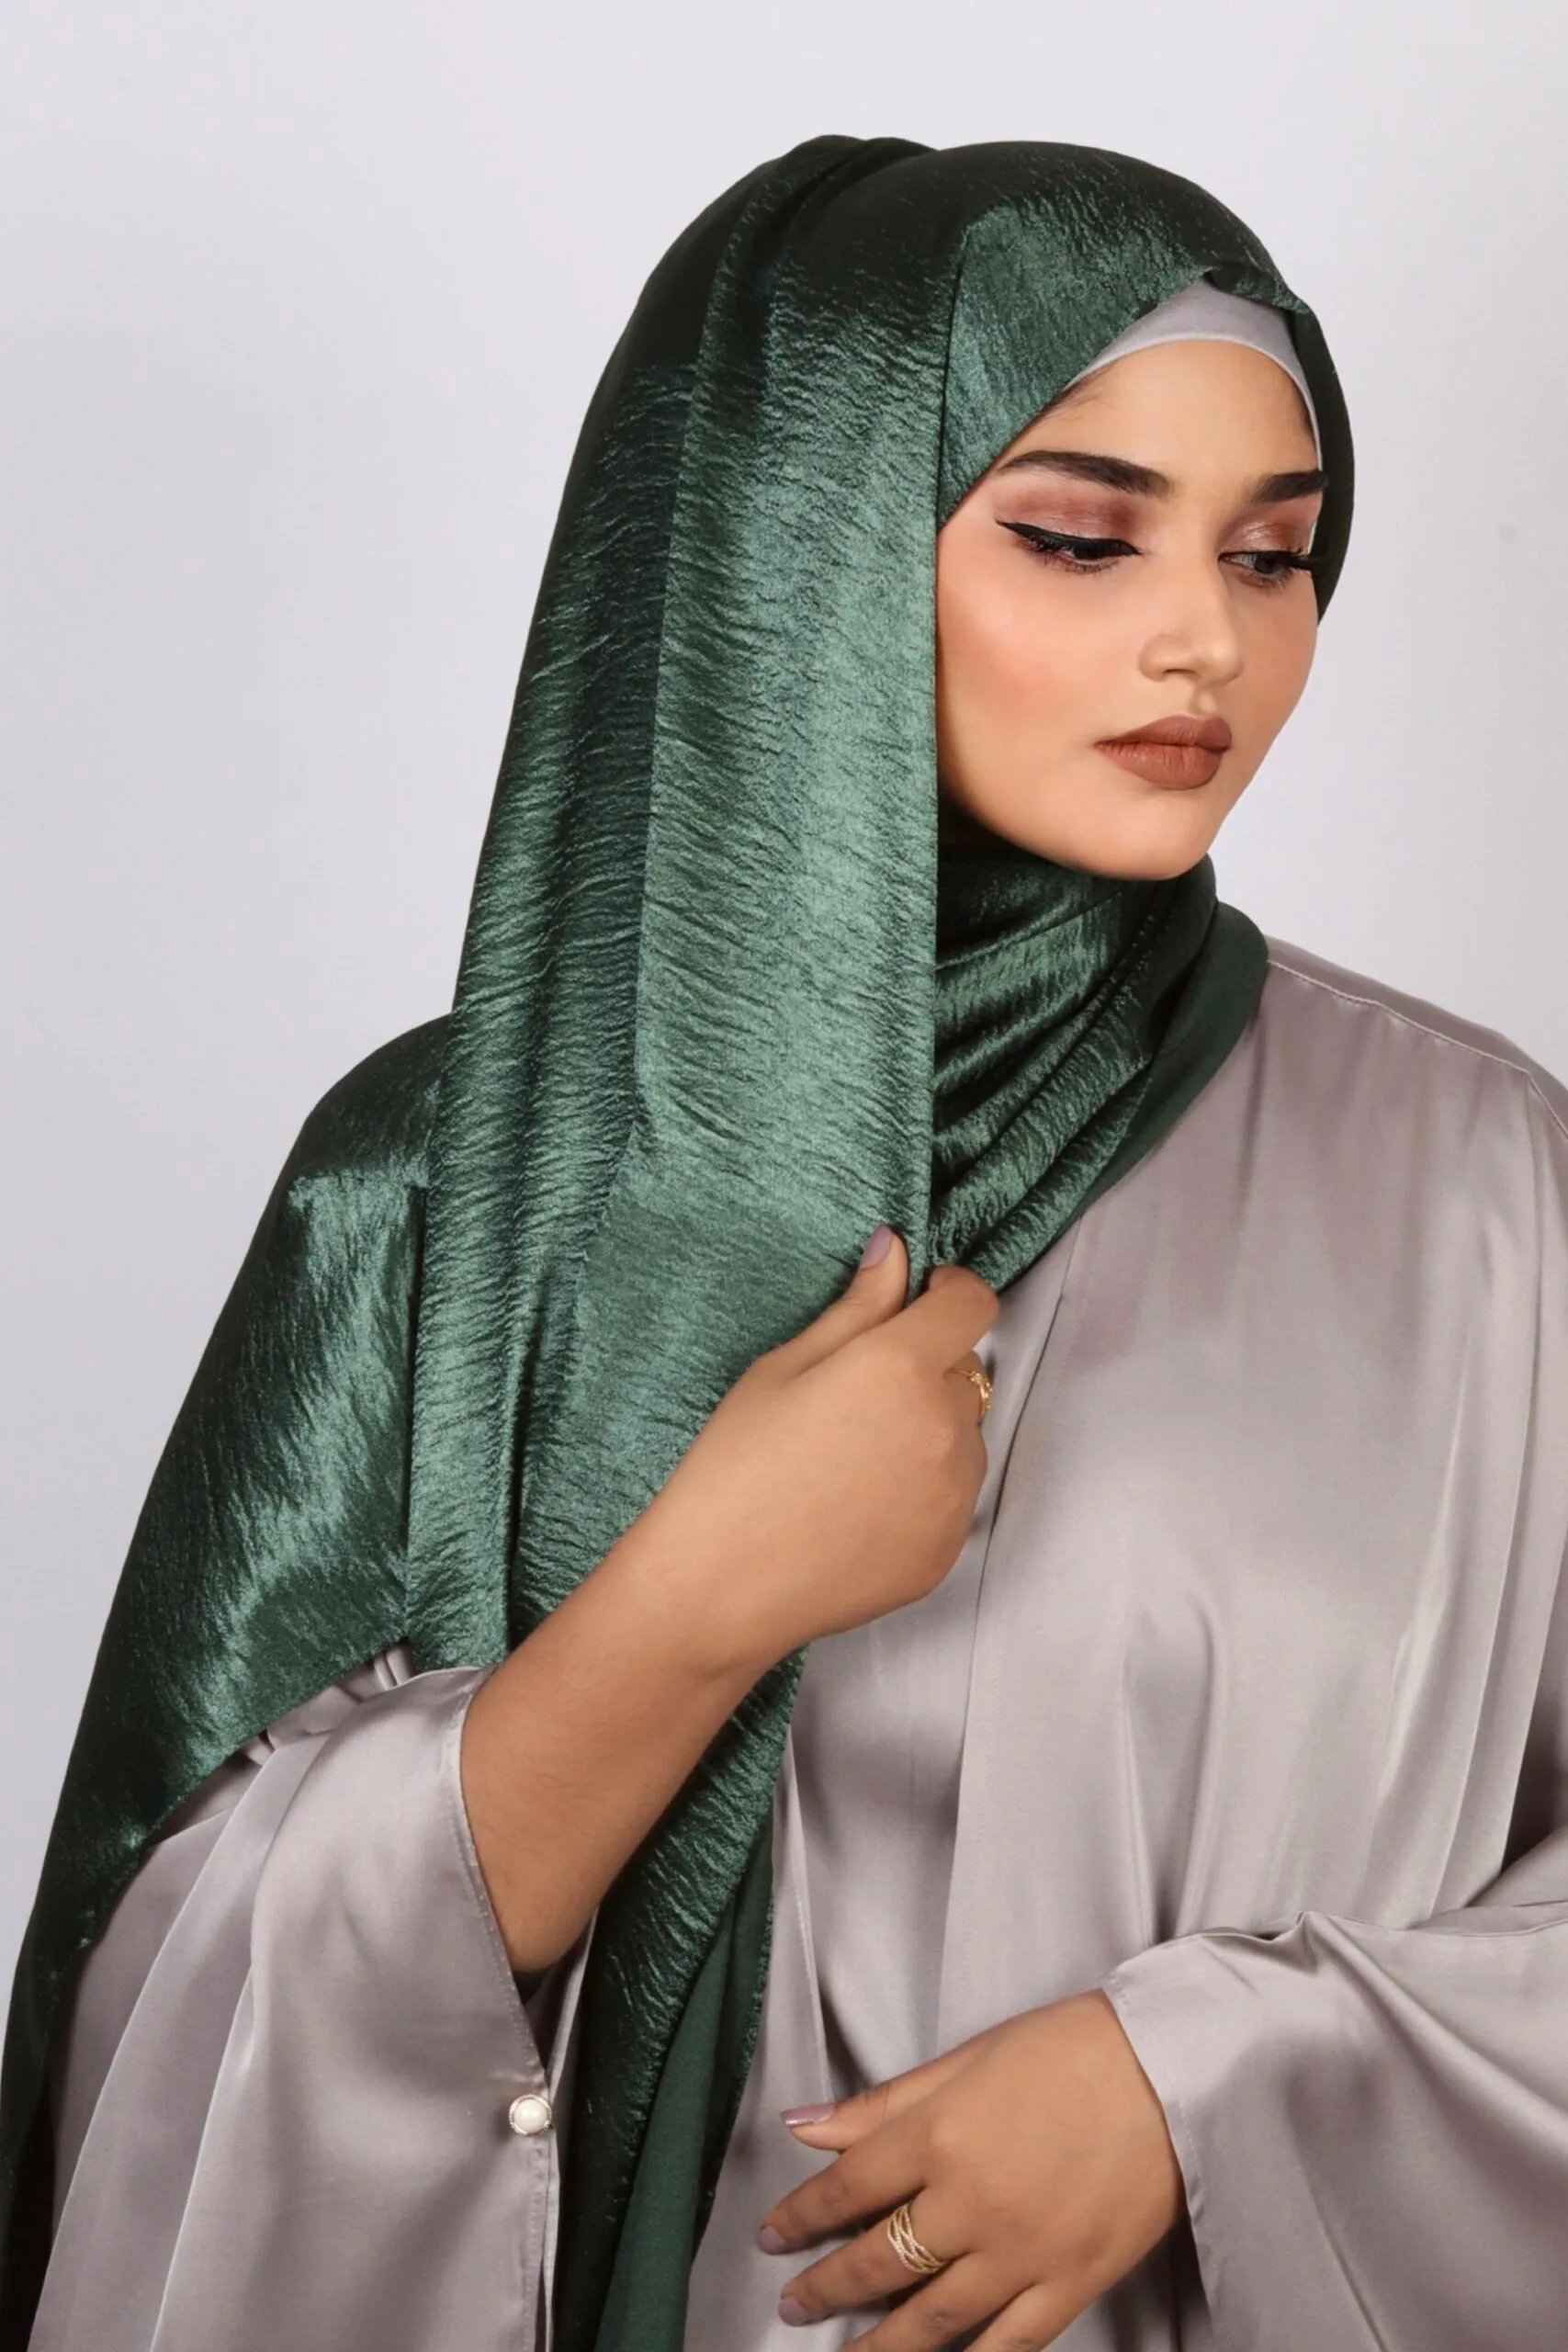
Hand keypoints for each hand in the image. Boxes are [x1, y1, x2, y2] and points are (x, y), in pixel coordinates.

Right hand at [630, 1227, 998, 1676]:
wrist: (719, 1585)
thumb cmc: (734, 1468)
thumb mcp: (782, 1368)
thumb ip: (856, 1307)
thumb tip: (896, 1252)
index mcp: (901, 1367)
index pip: (973, 1304)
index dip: (951, 1292)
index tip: (923, 1299)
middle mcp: (944, 1427)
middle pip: (963, 1372)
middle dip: (926, 1369)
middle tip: (855, 1396)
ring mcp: (953, 1493)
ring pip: (961, 1436)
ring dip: (927, 1430)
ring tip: (850, 1460)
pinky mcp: (947, 1547)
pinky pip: (951, 1496)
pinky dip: (920, 1489)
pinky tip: (856, 1505)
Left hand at [758, 1992, 1183, 2348]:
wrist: (1169, 2069)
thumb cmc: (1068, 2048)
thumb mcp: (965, 2058)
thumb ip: (883, 2103)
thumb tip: (805, 2123)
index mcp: (938, 2137)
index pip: (847, 2189)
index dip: (801, 2216)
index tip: (773, 2236)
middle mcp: (969, 2204)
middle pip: (878, 2260)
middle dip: (826, 2286)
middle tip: (795, 2302)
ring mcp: (1020, 2254)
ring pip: (932, 2319)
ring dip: (879, 2345)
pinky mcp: (1069, 2285)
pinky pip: (1007, 2346)